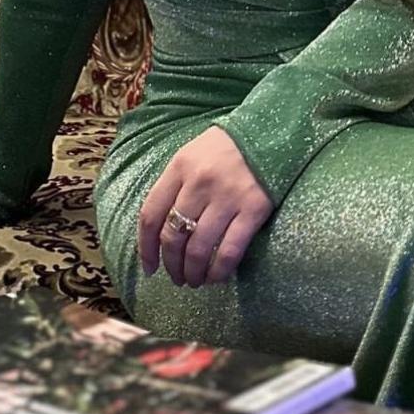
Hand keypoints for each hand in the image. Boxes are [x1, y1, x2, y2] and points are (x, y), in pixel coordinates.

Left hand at [138, 126, 273, 287]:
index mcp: (179, 167)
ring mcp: (227, 197)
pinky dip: (219, 271)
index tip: (149, 267)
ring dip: (193, 273)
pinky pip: (229, 251)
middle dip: (171, 265)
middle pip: (173, 236)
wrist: (267, 132)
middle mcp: (199, 183)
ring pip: (199, 249)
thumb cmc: (223, 147)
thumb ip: (174, 186)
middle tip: (176, 278)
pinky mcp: (253, 210)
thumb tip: (159, 231)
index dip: (146, 247)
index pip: (151, 214)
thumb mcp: (190, 155)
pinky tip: (216, 278)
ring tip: (194, 281)